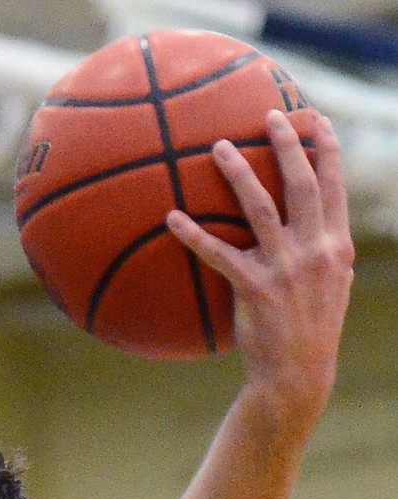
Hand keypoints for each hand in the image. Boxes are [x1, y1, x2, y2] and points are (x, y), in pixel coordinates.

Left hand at [166, 110, 353, 433]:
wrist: (297, 374)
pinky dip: (193, 234)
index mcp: (335, 245)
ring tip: (219, 147)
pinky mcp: (254, 288)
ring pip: (261, 208)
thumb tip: (313, 226)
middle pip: (301, 183)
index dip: (326, 149)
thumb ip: (324, 252)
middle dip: (287, 143)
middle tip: (269, 114)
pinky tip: (172, 217)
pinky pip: (218, 253)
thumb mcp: (332, 287)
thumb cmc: (311, 331)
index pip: (334, 185)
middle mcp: (314, 250)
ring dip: (239, 173)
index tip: (314, 119)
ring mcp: (284, 268)